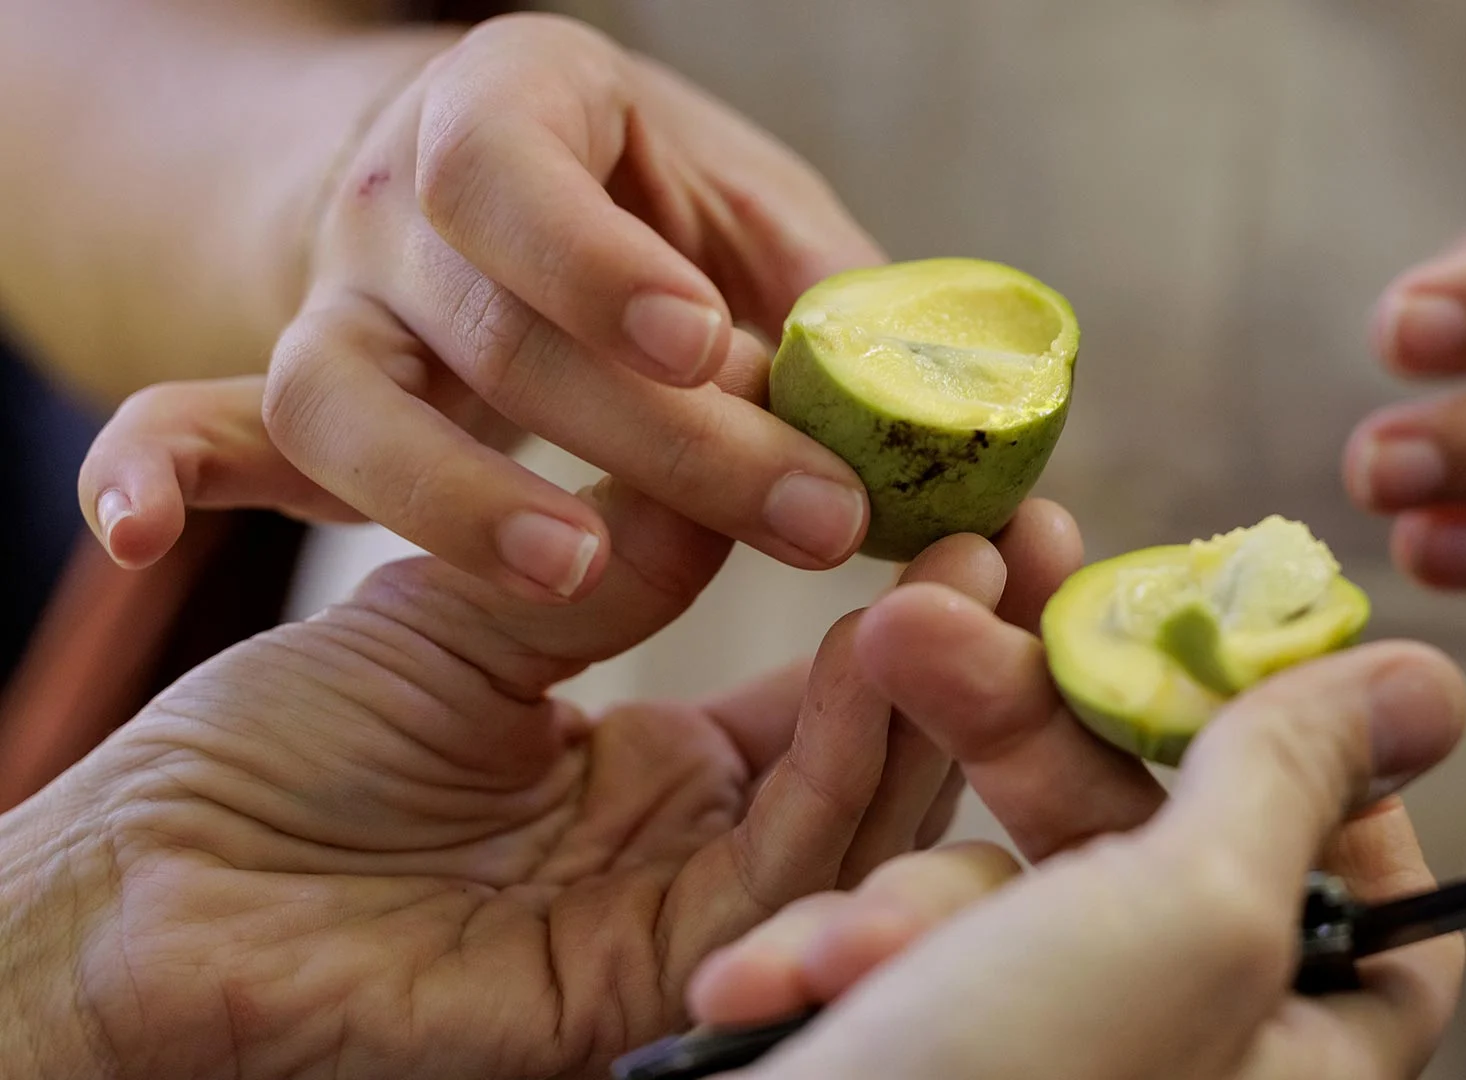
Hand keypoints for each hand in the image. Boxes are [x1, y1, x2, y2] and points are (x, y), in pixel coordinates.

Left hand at [17, 381, 1079, 1078]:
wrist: (153, 880)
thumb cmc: (279, 749)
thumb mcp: (471, 609)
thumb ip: (617, 551)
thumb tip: (749, 445)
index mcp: (654, 777)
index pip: (825, 701)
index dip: (903, 608)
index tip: (966, 501)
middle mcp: (689, 853)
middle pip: (871, 762)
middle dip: (958, 655)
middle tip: (1023, 532)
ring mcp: (678, 922)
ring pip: (854, 821)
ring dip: (924, 700)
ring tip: (971, 569)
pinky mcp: (647, 982)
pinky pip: (780, 879)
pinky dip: (845, 774)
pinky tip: (877, 659)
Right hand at [83, 13, 889, 600]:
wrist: (493, 191)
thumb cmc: (646, 204)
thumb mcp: (745, 209)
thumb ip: (826, 293)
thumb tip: (936, 417)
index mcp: (515, 106)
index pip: (511, 169)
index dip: (596, 260)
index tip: (699, 345)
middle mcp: (397, 200)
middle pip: (490, 324)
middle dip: (655, 437)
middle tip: (806, 519)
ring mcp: (335, 301)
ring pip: (347, 398)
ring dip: (452, 498)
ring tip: (574, 572)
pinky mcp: (302, 397)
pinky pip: (209, 426)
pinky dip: (163, 472)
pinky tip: (134, 535)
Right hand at [686, 593, 1465, 1078]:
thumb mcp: (1178, 923)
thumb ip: (1291, 782)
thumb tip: (1426, 683)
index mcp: (1296, 1054)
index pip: (1368, 879)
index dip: (1305, 759)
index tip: (1210, 660)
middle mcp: (1182, 1052)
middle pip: (1146, 834)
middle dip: (1013, 736)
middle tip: (915, 633)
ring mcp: (1048, 1056)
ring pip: (998, 881)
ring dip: (900, 899)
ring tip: (839, 964)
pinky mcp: (929, 1053)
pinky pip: (903, 946)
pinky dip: (834, 956)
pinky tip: (766, 996)